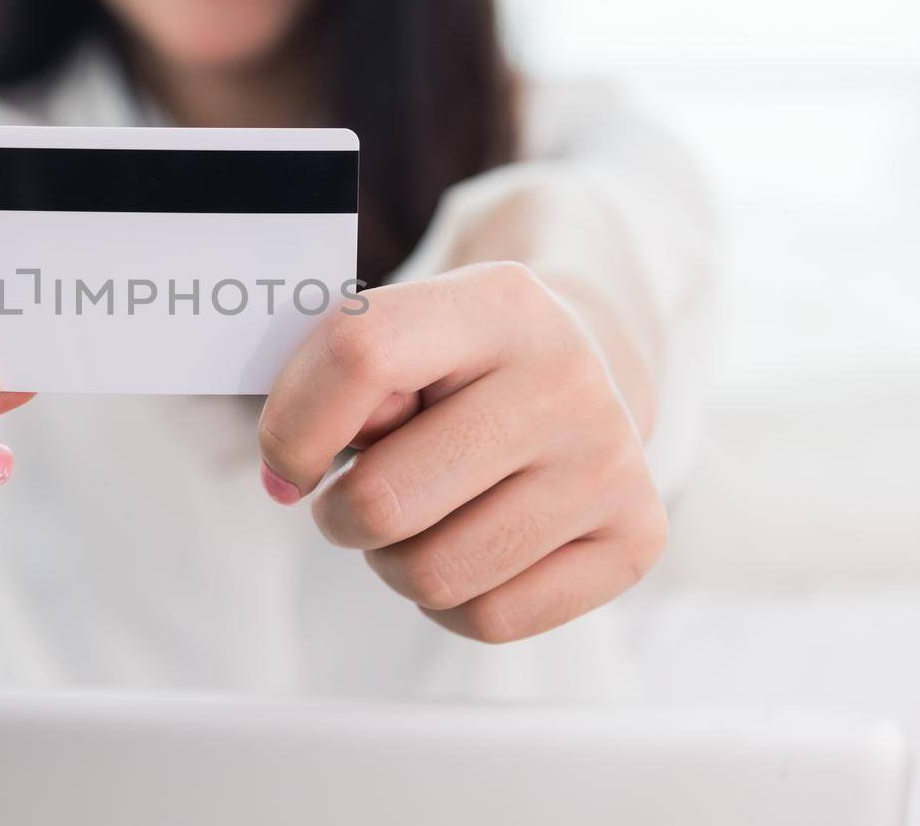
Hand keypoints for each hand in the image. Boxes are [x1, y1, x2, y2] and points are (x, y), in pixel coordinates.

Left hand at [257, 262, 666, 642]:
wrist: (577, 373)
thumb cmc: (453, 365)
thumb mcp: (397, 337)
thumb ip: (337, 382)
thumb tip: (290, 473)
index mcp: (496, 301)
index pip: (358, 355)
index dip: (291, 427)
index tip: (284, 465)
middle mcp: (567, 377)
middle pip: (386, 497)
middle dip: (340, 515)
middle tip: (355, 498)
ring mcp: (609, 461)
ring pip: (433, 574)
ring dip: (392, 563)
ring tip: (415, 521)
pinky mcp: (635, 539)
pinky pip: (490, 618)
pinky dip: (450, 604)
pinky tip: (466, 549)